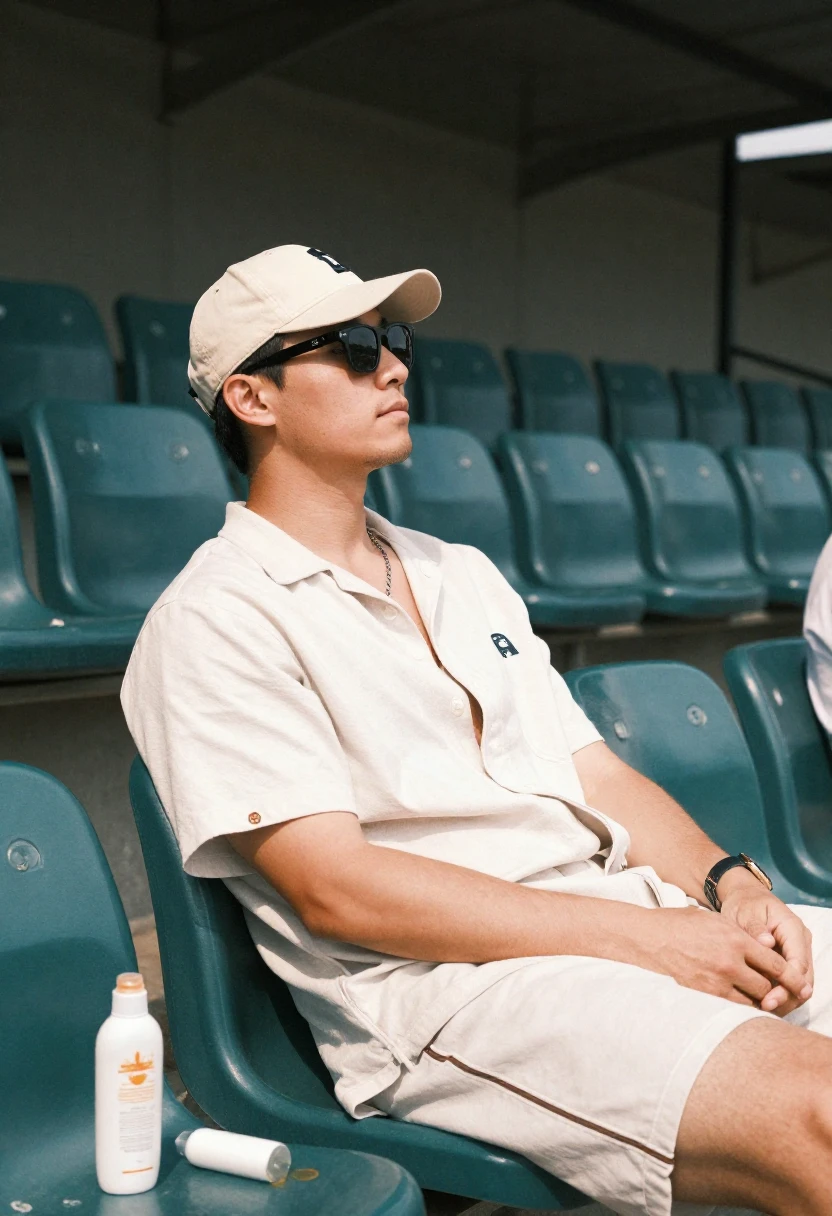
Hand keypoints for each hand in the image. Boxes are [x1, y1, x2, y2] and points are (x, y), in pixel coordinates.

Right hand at [638, 905, 811, 1008]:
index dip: (789, 976)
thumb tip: (767, 948)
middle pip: (766, 987)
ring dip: (757, 1001)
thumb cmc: (679, 925)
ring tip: (757, 999)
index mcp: (734, 939)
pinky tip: (738, 1004)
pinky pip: (730, 1008)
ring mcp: (715, 982)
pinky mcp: (702, 996)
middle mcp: (729, 962)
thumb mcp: (714, 920)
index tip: (797, 983)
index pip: (774, 964)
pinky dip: (738, 1008)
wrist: (647, 938)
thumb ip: (742, 935)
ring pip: (751, 1001)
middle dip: (772, 990)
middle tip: (775, 992)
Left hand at [718, 873, 812, 1014]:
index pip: (798, 964)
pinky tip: (762, 1001)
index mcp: (793, 928)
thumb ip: (755, 928)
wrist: (746, 898)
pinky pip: (791, 981)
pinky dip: (781, 993)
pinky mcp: (790, 959)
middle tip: (765, 1009)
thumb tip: (767, 943)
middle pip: (804, 978)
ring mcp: (798, 951)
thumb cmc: (745, 905)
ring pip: (800, 983)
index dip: (786, 985)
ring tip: (762, 1009)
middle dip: (787, 997)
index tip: (769, 999)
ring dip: (785, 999)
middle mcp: (801, 942)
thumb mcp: (746, 912)